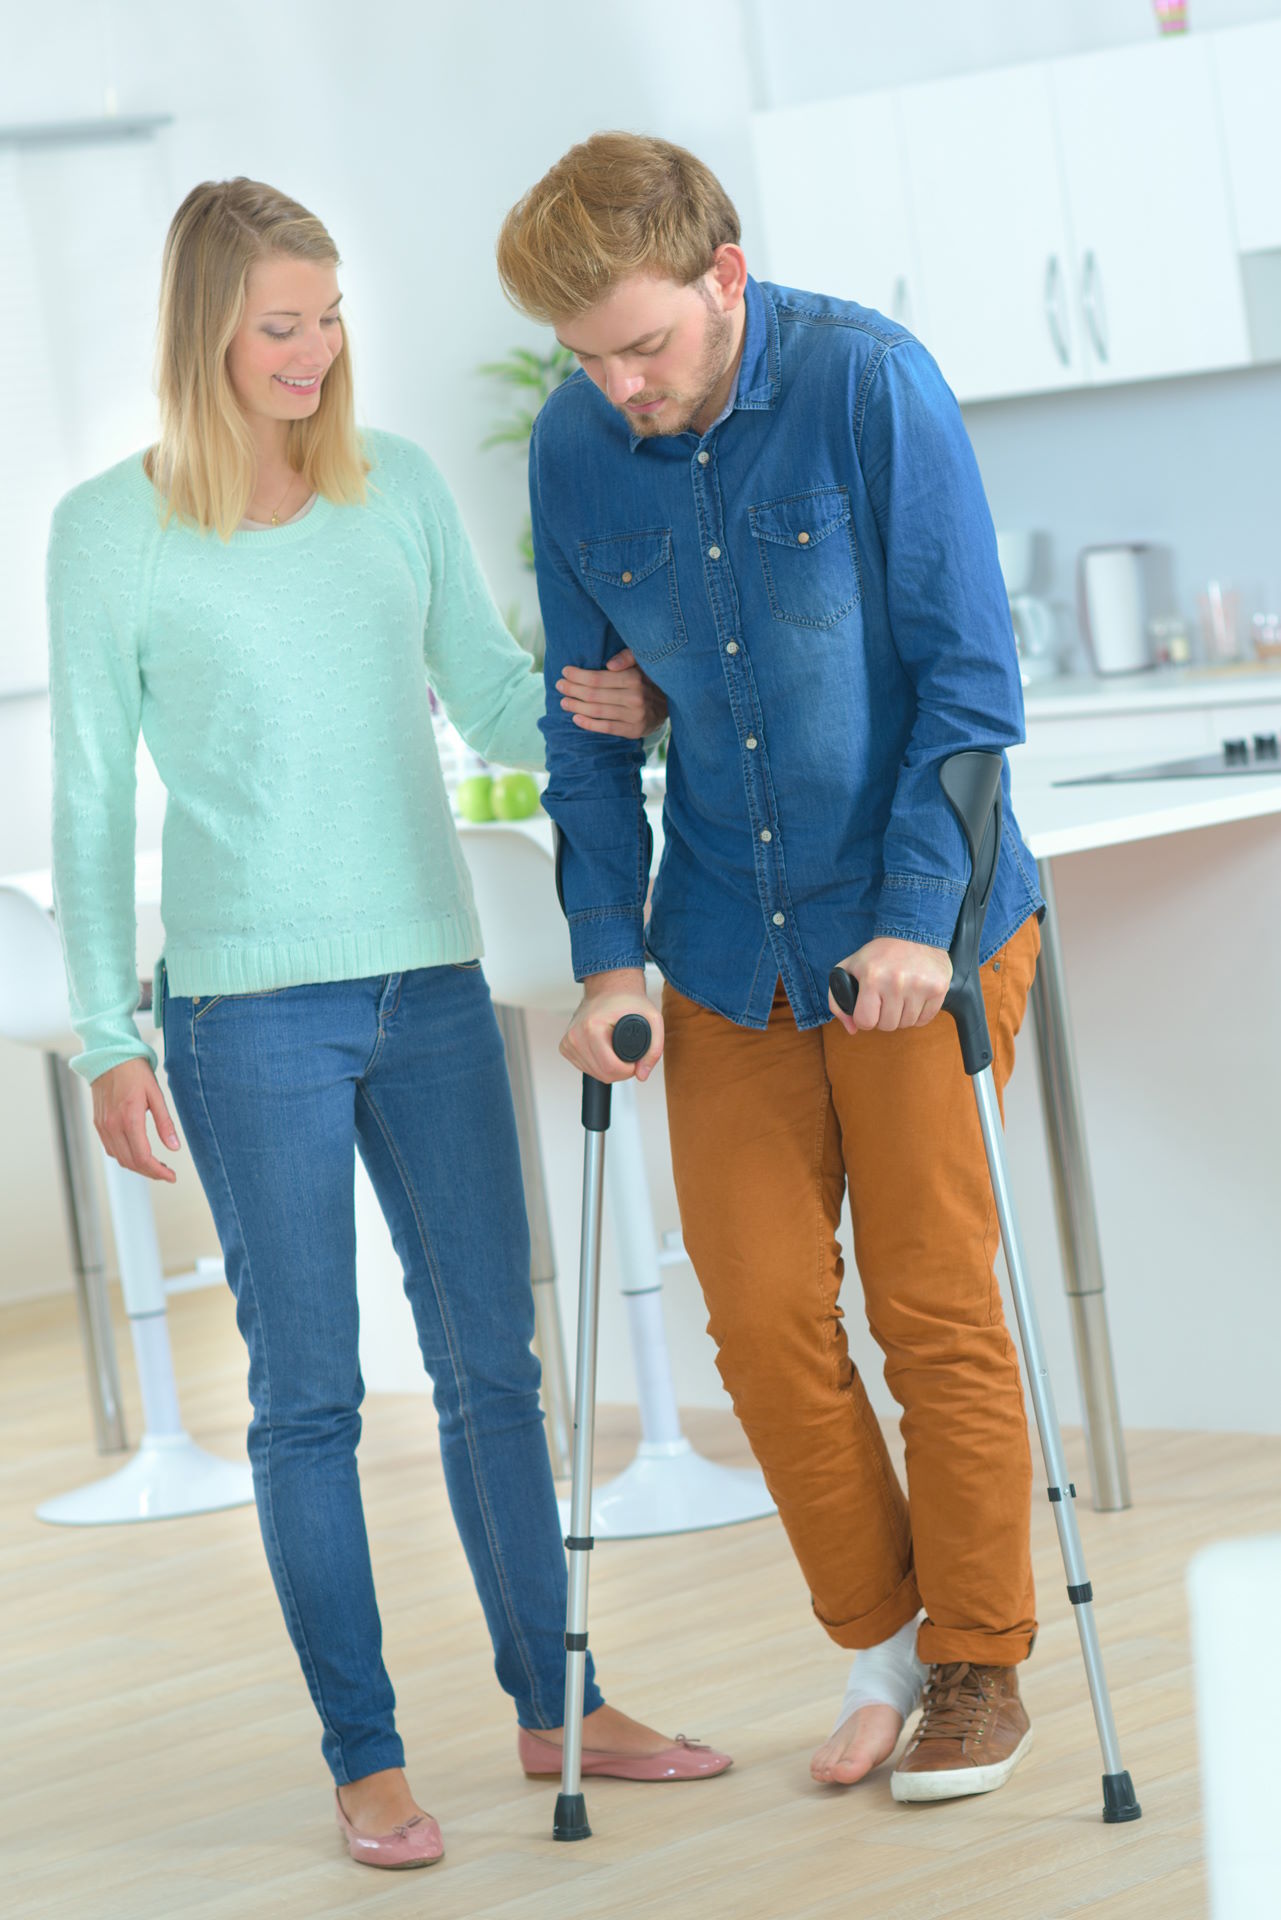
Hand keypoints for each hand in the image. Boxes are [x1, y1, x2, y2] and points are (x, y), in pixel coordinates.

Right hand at [91, 1057, 181, 1181]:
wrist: (109, 1056)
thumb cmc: (135, 1071)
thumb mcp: (156, 1094)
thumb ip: (165, 1123)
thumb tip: (175, 1148)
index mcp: (129, 1118)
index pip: (143, 1157)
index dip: (158, 1172)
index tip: (171, 1177)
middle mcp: (112, 1126)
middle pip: (130, 1162)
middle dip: (150, 1172)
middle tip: (167, 1173)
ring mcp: (102, 1126)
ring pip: (119, 1158)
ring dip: (137, 1166)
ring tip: (155, 1165)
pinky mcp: (98, 1124)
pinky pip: (110, 1148)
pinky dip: (124, 1156)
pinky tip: (138, 1153)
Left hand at [556, 649, 667, 739]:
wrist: (670, 705)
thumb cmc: (649, 679)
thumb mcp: (643, 662)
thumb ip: (627, 657)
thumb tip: (609, 664)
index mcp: (635, 678)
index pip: (598, 678)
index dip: (578, 675)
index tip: (565, 671)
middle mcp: (635, 697)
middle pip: (594, 695)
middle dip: (572, 689)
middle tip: (559, 686)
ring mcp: (634, 716)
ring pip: (597, 711)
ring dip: (576, 707)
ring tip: (564, 702)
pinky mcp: (634, 731)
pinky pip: (606, 728)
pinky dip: (588, 724)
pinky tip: (576, 718)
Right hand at [560, 969, 664, 1082]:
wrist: (608, 988)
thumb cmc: (627, 1001)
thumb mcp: (652, 1019)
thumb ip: (654, 1049)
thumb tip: (642, 1074)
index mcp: (592, 1027)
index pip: (610, 1068)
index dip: (628, 1070)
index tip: (636, 1060)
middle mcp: (576, 1035)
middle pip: (601, 1074)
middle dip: (620, 1072)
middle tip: (629, 1057)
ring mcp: (568, 1041)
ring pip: (592, 1073)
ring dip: (609, 1069)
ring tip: (617, 1052)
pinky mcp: (565, 1046)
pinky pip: (584, 1067)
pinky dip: (597, 1065)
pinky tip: (605, 1052)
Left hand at [828, 937, 951, 1035]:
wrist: (913, 931)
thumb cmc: (879, 954)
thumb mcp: (849, 968)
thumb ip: (838, 1001)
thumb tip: (852, 1029)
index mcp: (872, 977)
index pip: (865, 1021)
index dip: (865, 1018)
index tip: (868, 1009)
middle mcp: (896, 982)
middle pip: (887, 1025)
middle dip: (883, 1017)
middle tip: (885, 1001)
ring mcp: (920, 986)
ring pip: (906, 1024)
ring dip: (901, 1016)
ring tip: (899, 997)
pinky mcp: (938, 988)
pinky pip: (925, 1019)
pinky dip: (918, 1014)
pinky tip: (913, 998)